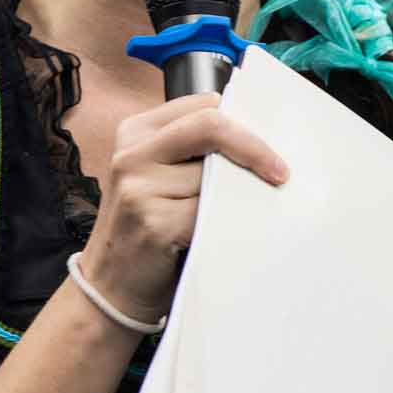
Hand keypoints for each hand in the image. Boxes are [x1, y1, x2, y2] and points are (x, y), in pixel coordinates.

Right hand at [77, 92, 287, 322]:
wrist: (111, 287)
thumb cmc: (148, 228)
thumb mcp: (158, 176)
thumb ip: (193, 153)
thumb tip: (259, 142)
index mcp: (136, 131)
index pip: (203, 105)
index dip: (242, 122)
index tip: (269, 146)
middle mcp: (132, 153)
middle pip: (211, 126)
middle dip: (254, 148)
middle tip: (281, 173)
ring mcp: (139, 187)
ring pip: (215, 175)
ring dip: (235, 195)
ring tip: (230, 214)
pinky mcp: (154, 223)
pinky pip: (211, 211)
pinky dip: (227, 222)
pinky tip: (220, 234)